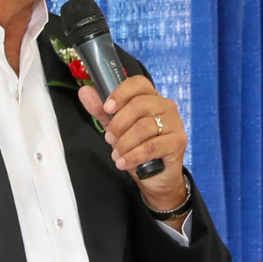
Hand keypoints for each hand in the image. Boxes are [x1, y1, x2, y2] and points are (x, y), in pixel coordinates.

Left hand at [78, 77, 188, 210]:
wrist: (157, 178)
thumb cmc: (138, 148)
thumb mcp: (117, 129)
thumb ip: (101, 111)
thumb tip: (84, 91)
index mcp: (152, 98)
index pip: (138, 83)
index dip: (121, 94)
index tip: (107, 108)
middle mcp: (166, 106)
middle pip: (139, 105)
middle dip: (118, 124)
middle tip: (109, 139)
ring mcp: (175, 123)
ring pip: (143, 127)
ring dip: (124, 143)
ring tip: (117, 155)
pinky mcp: (178, 141)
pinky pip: (151, 146)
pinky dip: (133, 156)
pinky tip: (123, 163)